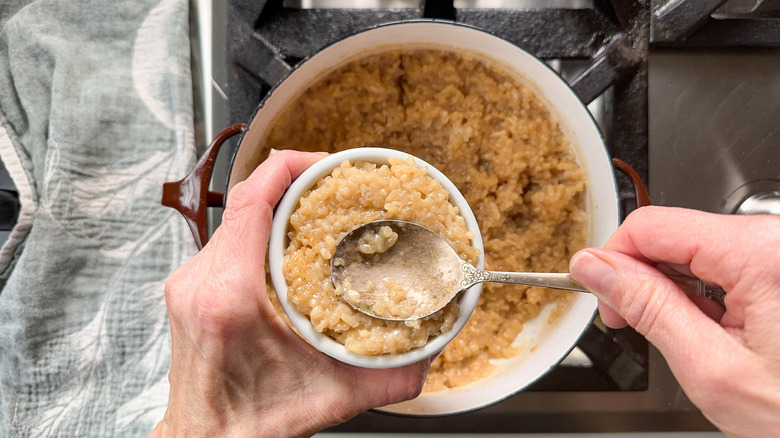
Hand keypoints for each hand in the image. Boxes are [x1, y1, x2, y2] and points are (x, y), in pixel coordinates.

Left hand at [151, 150, 431, 437]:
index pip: (254, 200)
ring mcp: (190, 280)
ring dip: (277, 206)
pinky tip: (290, 243)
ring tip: (316, 210)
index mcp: (230, 294)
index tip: (326, 164)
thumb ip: (391, 374)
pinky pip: (228, 237)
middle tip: (334, 186)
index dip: (292, 166)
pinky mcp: (191, 287)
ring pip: (236, 217)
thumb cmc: (251, 424)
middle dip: (294, 183)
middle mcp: (202, 279)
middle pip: (247, 200)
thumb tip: (429, 349)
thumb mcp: (333, 399)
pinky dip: (261, 229)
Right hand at [569, 206, 779, 436]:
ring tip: (692, 340)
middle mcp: (777, 239)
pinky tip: (717, 330)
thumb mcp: (712, 369)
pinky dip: (706, 296)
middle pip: (673, 234)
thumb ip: (647, 308)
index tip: (600, 295)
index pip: (651, 225)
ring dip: (675, 291)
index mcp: (761, 254)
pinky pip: (726, 263)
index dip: (612, 259)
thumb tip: (597, 269)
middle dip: (643, 278)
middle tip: (637, 327)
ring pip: (696, 250)